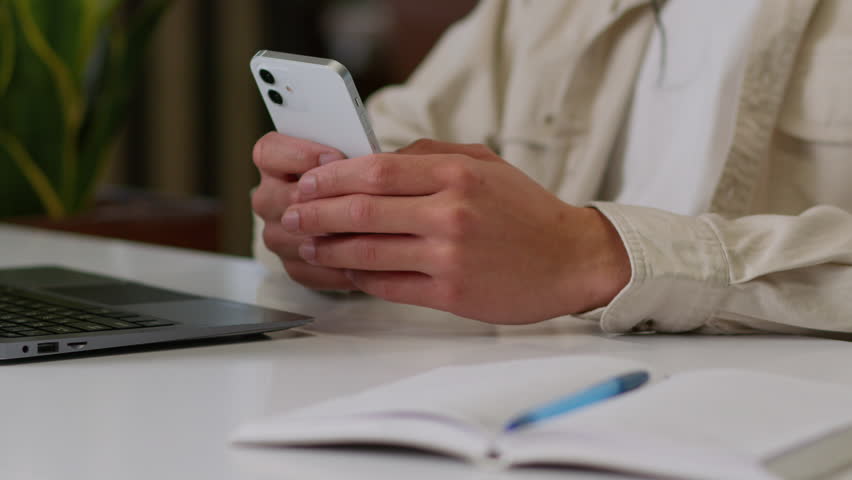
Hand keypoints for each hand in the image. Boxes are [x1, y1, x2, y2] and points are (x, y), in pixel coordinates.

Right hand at [251, 132, 356, 289]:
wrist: (369, 217)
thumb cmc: (362, 180)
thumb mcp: (363, 161)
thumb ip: (356, 157)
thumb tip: (366, 161)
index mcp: (276, 162)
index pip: (269, 152)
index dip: (300, 154)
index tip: (335, 158)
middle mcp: (269, 198)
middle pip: (281, 198)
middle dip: (321, 201)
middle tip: (357, 202)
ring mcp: (277, 234)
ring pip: (290, 238)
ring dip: (327, 238)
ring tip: (366, 235)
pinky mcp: (293, 264)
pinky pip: (307, 270)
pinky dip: (335, 268)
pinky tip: (364, 262)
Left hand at [283, 139, 630, 323]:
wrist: (570, 258)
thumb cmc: (525, 210)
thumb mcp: (484, 163)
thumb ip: (430, 156)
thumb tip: (375, 160)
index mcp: (456, 174)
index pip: (376, 171)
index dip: (332, 177)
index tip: (308, 182)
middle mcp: (450, 212)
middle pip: (362, 210)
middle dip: (317, 213)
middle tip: (292, 215)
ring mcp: (448, 255)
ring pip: (368, 251)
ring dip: (329, 249)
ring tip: (307, 246)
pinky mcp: (451, 293)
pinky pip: (389, 284)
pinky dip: (360, 278)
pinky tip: (343, 272)